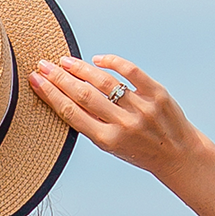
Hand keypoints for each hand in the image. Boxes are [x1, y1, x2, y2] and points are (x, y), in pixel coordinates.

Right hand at [29, 54, 198, 178]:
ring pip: (105, 82)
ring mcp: (141, 108)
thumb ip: (93, 124)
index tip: (36, 80)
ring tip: (65, 61)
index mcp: (107, 141)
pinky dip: (113, 62)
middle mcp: (123, 125)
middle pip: (84, 95)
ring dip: (81, 68)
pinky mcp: (158, 94)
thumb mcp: (112, 147)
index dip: (51, 95)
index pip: (71, 113)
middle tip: (43, 65)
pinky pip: (131, 72)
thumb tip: (68, 93)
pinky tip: (98, 60)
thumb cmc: (139, 150)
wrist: (178, 155)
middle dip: (59, 78)